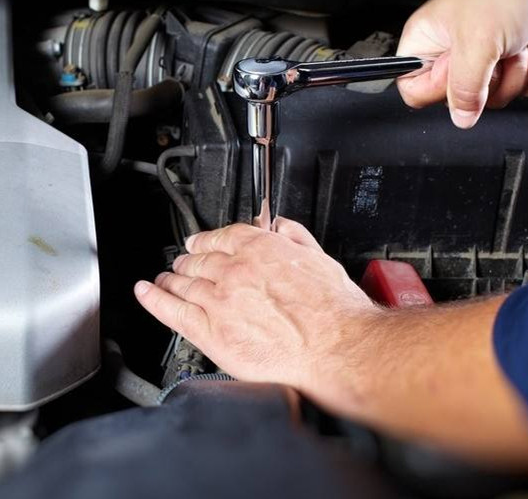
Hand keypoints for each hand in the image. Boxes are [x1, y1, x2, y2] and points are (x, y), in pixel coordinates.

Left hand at [134, 218, 377, 393]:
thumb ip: (296, 237)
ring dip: (171, 277)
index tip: (201, 241)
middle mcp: (234, 271)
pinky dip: (154, 298)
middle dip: (189, 258)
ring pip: (184, 283)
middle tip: (182, 260)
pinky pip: (172, 311)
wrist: (334, 348)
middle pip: (200, 259)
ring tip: (164, 277)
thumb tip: (281, 226)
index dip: (208, 238)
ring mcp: (218, 300)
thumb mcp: (320, 259)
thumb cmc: (333, 310)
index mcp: (260, 249)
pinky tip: (147, 291)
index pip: (223, 236)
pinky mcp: (210, 331)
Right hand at [396, 0, 527, 127]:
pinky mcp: (512, 64)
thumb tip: (460, 117)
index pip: (413, 89)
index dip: (437, 89)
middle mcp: (452, 53)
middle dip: (488, 81)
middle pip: (459, 99)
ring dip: (516, 73)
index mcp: (427, 42)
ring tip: (516, 43)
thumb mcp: (476, 43)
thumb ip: (464, 88)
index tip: (457, 71)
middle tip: (493, 54)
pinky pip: (522, 90)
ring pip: (495, 98)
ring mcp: (483, 61)